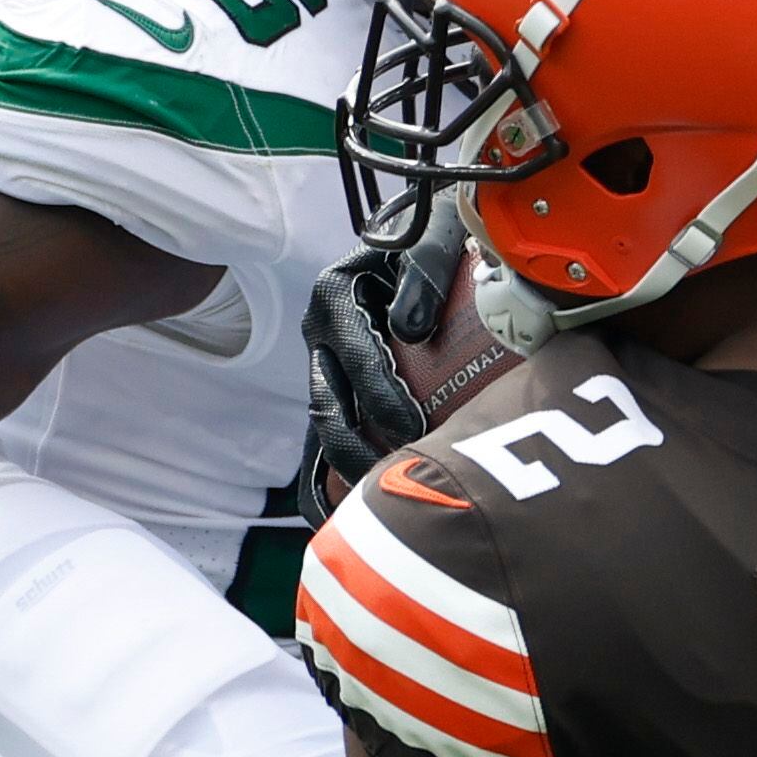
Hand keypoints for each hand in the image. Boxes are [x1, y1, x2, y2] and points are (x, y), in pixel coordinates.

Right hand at [300, 197, 509, 516]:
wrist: (420, 235)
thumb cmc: (434, 233)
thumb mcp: (429, 233)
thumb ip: (423, 268)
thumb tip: (409, 328)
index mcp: (336, 295)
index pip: (355, 355)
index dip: (380, 395)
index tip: (414, 428)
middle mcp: (323, 336)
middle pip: (327, 406)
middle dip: (355, 451)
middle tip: (395, 480)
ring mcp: (328, 368)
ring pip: (322, 432)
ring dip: (340, 476)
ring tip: (363, 519)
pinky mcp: (341, 393)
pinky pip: (328, 443)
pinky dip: (331, 484)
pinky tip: (344, 524)